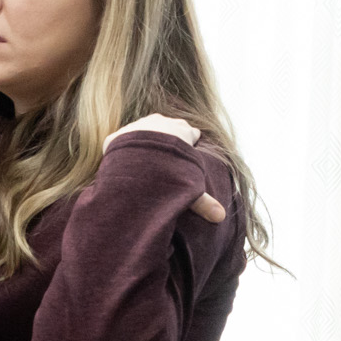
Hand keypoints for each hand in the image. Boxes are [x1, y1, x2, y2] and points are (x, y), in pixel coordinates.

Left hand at [102, 113, 225, 223]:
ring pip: (146, 130)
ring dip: (146, 143)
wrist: (138, 159)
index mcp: (184, 132)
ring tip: (144, 163)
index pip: (192, 134)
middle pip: (170, 128)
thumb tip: (221, 217)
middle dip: (169, 141)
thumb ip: (204, 201)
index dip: (190, 146)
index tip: (185, 159)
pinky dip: (124, 150)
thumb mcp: (191, 187)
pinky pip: (123, 139)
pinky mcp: (120, 133)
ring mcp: (140, 124)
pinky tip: (124, 165)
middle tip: (165, 161)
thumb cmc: (170, 170)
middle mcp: (163, 123)